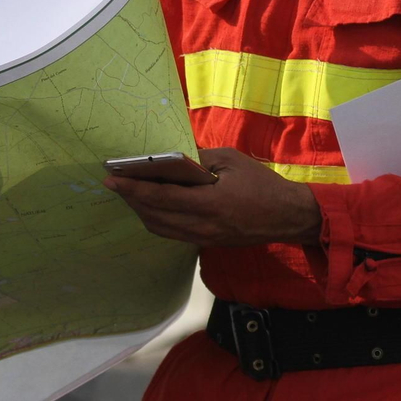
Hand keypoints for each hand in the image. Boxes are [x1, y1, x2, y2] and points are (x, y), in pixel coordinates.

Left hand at [104, 147, 322, 246]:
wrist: (288, 216)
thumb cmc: (262, 184)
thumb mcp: (231, 160)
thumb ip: (199, 159)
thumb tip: (171, 158)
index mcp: (210, 203)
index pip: (161, 197)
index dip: (134, 188)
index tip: (113, 179)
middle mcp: (202, 226)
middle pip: (154, 216)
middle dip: (131, 199)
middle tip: (115, 183)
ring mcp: (204, 238)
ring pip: (160, 228)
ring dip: (141, 211)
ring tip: (129, 193)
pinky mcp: (207, 242)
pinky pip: (172, 233)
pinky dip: (156, 220)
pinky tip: (152, 207)